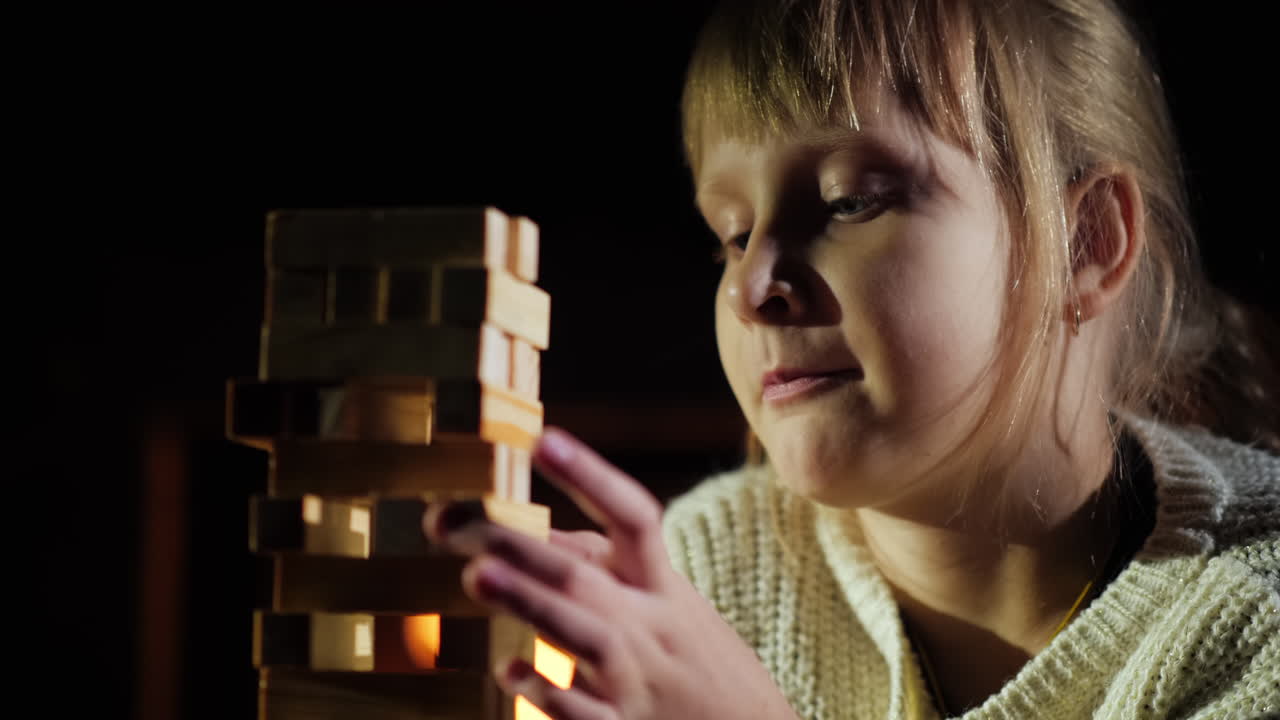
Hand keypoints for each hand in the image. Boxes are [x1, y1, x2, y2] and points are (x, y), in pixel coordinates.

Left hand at [423, 426, 799, 719]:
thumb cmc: (694, 659)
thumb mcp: (663, 600)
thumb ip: (600, 566)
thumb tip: (534, 534)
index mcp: (662, 584)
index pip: (634, 517)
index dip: (591, 475)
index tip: (541, 439)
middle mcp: (652, 625)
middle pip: (587, 575)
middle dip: (519, 546)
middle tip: (450, 520)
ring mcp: (638, 681)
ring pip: (587, 637)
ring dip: (533, 604)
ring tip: (478, 575)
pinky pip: (587, 717)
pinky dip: (550, 694)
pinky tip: (509, 671)